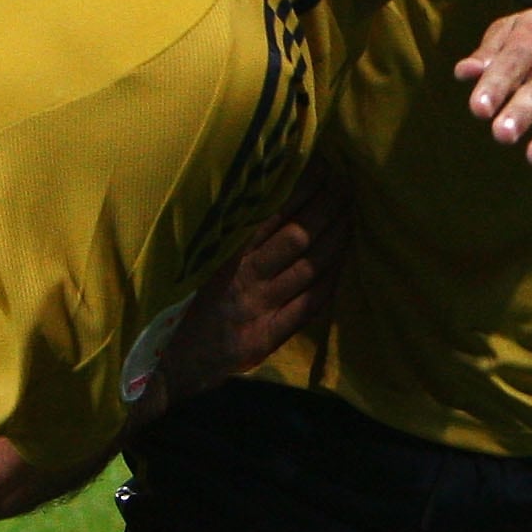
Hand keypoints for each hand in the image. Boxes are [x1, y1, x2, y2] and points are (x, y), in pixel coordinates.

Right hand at [157, 170, 351, 398]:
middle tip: (345, 186)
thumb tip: (270, 196)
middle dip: (325, 208)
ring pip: (308, 268)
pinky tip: (344, 261)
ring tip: (351, 214)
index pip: (270, 214)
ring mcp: (258, 308)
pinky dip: (329, 281)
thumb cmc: (197, 305)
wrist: (180, 362)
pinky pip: (308, 305)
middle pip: (296, 237)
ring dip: (335, 238)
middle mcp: (244, 278)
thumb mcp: (207, 265)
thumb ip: (235, 238)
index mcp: (226, 254)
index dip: (300, 190)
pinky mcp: (268, 336)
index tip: (321, 168)